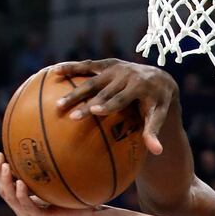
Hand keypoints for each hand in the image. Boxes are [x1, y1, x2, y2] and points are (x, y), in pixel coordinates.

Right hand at [0, 152, 91, 215]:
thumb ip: (42, 174)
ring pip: (11, 198)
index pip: (5, 188)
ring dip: (7, 182)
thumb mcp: (53, 183)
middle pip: (4, 192)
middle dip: (0, 174)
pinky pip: (27, 206)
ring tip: (6, 167)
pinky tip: (21, 183)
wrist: (88, 213)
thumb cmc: (73, 197)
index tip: (0, 155)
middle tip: (0, 157)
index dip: (0, 172)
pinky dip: (22, 195)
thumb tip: (36, 149)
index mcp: (24, 203)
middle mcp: (24, 211)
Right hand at [53, 59, 178, 154]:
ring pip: (92, 80)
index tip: (94, 111)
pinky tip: (55, 72)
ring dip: (74, 91)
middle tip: (70, 116)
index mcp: (139, 87)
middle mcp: (126, 75)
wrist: (159, 76)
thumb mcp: (159, 115)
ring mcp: (115, 68)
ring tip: (59, 104)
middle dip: (86, 103)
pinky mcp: (107, 64)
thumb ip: (154, 131)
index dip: (108, 104)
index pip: (121, 98)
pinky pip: (88, 65)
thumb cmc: (157, 102)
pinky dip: (72, 68)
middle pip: (103, 91)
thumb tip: (157, 152)